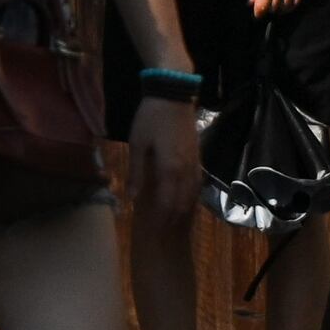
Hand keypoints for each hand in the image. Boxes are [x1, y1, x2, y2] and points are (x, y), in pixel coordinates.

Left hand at [124, 92, 200, 223]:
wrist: (173, 96)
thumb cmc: (150, 119)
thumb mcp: (137, 144)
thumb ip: (136, 172)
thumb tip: (131, 197)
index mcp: (170, 169)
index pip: (168, 202)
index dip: (162, 218)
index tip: (155, 232)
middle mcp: (186, 170)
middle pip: (183, 201)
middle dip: (174, 218)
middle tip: (164, 232)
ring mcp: (195, 163)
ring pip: (193, 194)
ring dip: (184, 209)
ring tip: (175, 222)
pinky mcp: (197, 157)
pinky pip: (197, 183)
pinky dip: (192, 196)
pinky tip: (187, 200)